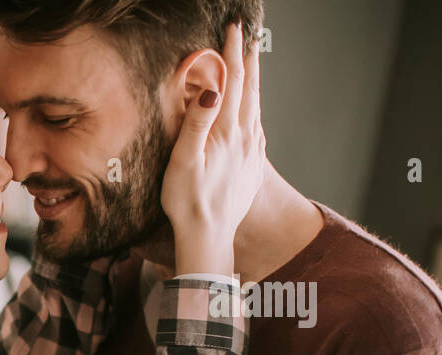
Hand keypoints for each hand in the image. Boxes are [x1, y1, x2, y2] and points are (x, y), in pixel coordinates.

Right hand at [160, 21, 265, 274]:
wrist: (209, 236)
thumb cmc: (187, 202)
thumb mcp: (184, 161)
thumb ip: (197, 123)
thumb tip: (212, 90)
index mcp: (227, 132)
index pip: (231, 83)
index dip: (231, 54)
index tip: (233, 30)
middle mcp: (245, 138)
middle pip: (249, 91)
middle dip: (247, 62)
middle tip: (248, 38)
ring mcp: (252, 153)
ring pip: (256, 108)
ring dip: (253, 84)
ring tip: (251, 67)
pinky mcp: (252, 167)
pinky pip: (257, 129)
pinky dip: (255, 111)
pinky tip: (253, 112)